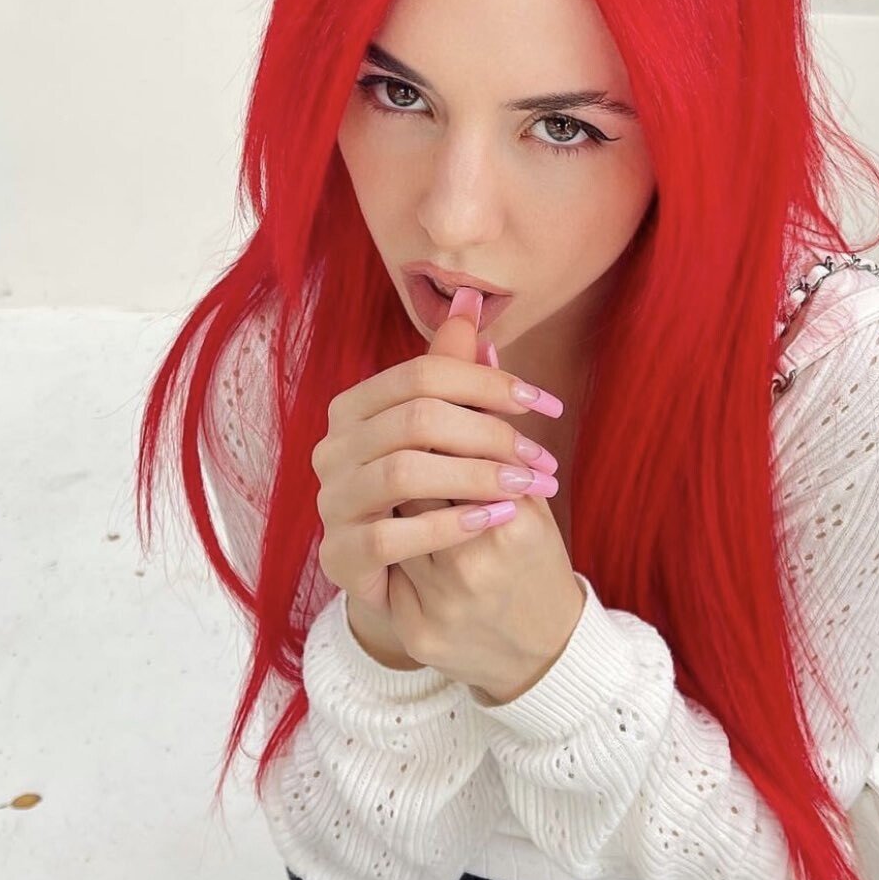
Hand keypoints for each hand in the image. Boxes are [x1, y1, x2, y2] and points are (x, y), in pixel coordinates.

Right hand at [311, 295, 566, 673]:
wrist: (411, 580)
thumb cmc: (434, 496)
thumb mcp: (450, 433)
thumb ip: (454, 370)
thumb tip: (472, 299)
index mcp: (356, 408)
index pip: (423, 375)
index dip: (490, 384)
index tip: (547, 405)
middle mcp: (334, 449)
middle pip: (416, 419)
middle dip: (491, 434)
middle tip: (544, 461)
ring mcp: (331, 503)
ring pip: (402, 472)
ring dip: (475, 476)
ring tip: (527, 489)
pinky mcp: (339, 556)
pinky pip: (387, 537)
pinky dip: (446, 526)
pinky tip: (493, 521)